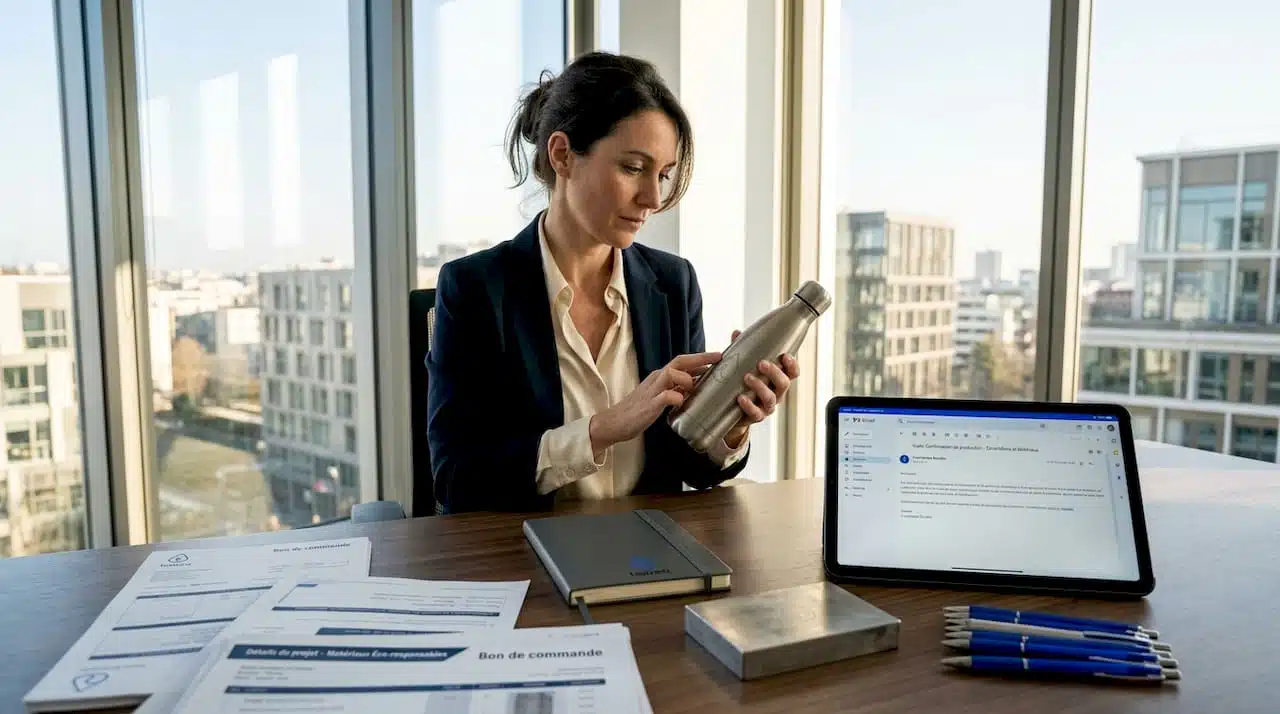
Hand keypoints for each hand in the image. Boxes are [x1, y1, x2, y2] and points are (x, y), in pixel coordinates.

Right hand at [589, 351, 721, 452]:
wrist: (613, 422)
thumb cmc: (638, 411)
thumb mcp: (660, 396)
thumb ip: (675, 390)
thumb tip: (694, 388)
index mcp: (660, 377)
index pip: (682, 362)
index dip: (700, 358)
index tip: (717, 357)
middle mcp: (656, 379)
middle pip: (679, 361)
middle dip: (700, 358)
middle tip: (718, 357)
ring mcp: (652, 391)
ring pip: (671, 374)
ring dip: (687, 378)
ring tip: (694, 387)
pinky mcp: (648, 405)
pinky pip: (665, 397)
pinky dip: (675, 397)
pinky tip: (681, 402)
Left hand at [723, 330, 799, 448]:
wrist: (732, 411)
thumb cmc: (743, 384)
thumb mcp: (744, 366)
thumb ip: (742, 351)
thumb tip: (737, 333)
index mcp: (777, 380)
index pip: (792, 373)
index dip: (792, 365)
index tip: (785, 356)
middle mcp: (776, 394)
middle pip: (784, 384)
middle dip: (774, 373)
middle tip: (761, 363)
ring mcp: (767, 407)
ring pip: (770, 399)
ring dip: (760, 387)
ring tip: (747, 377)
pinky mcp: (755, 417)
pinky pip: (756, 414)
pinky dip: (749, 406)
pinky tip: (740, 398)